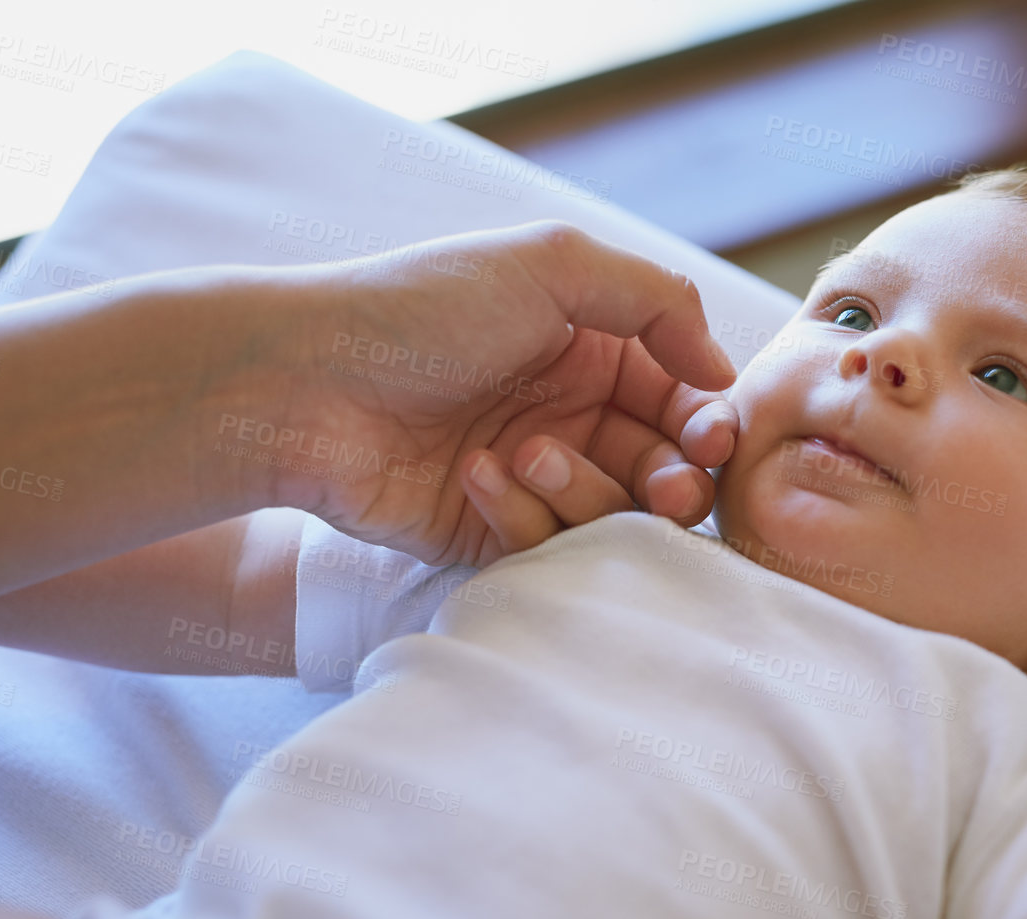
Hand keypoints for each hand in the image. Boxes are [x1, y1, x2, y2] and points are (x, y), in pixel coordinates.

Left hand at [256, 220, 738, 567]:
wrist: (304, 381)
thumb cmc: (422, 308)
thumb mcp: (552, 262)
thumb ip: (658, 297)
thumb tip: (722, 371)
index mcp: (593, 350)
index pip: (686, 401)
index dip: (709, 426)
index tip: (708, 440)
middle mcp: (572, 414)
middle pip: (668, 470)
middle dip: (677, 480)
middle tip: (670, 487)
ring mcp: (535, 477)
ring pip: (617, 516)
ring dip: (589, 489)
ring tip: (527, 456)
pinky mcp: (494, 534)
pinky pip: (551, 548)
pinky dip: (524, 515)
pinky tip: (476, 476)